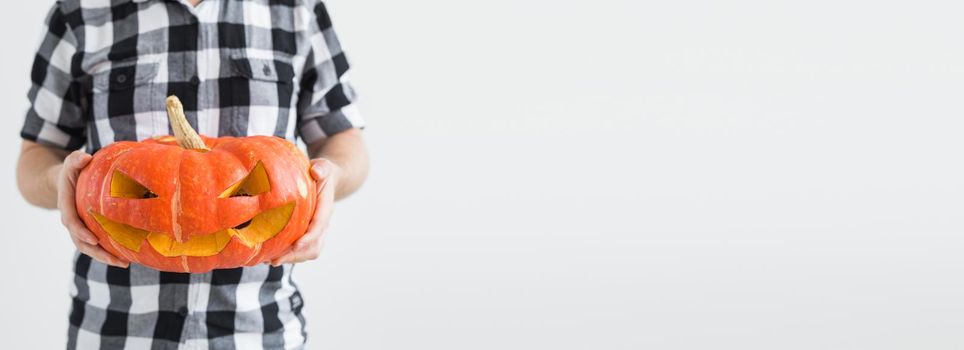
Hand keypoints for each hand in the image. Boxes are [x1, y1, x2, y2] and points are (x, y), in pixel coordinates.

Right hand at [57, 151, 128, 267]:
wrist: (69, 181)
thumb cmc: (73, 171)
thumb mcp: (72, 163)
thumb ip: (75, 160)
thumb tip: (85, 158)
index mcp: (67, 207)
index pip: (72, 223)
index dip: (81, 233)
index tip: (93, 239)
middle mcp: (73, 222)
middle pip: (82, 243)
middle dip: (98, 253)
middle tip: (115, 260)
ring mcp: (82, 229)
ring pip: (91, 248)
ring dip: (106, 257)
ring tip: (125, 264)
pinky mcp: (91, 231)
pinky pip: (99, 245)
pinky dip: (111, 252)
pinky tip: (129, 257)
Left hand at [270, 158, 339, 265]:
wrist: (327, 181)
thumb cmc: (322, 174)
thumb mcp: (324, 167)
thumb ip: (322, 168)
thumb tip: (315, 170)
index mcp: (326, 209)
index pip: (319, 226)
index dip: (309, 237)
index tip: (297, 244)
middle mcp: (323, 224)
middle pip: (314, 246)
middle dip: (296, 255)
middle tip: (275, 260)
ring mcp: (317, 232)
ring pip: (309, 252)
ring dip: (291, 259)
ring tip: (270, 261)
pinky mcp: (308, 235)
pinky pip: (302, 251)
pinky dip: (288, 256)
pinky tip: (270, 255)